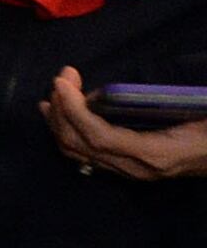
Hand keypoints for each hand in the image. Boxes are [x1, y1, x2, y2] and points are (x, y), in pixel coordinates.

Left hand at [46, 68, 206, 180]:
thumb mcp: (192, 110)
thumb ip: (155, 101)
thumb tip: (110, 90)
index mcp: (154, 154)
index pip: (99, 137)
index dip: (74, 109)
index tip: (62, 81)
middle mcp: (135, 168)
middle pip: (79, 144)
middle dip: (61, 108)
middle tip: (63, 77)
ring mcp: (127, 171)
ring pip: (76, 151)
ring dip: (57, 119)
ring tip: (55, 90)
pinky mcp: (124, 167)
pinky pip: (84, 153)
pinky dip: (65, 130)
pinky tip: (57, 113)